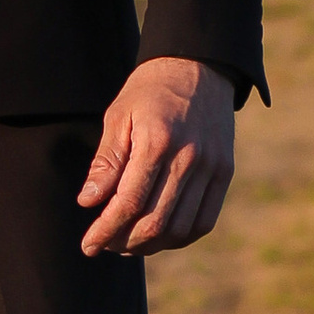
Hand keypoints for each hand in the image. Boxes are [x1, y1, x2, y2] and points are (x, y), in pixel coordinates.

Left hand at [77, 59, 233, 257]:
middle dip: (124, 242)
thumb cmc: (149, 92)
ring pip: (181, 228)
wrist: (198, 67)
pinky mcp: (225, 172)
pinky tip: (159, 236)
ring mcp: (212, 167)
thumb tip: (88, 202)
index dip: (105, 230)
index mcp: (157, 142)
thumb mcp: (118, 116)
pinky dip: (180, 237)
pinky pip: (205, 221)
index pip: (128, 202)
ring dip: (151, 244)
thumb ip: (106, 161)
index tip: (88, 246)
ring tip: (128, 242)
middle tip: (105, 244)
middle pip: (156, 221)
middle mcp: (189, 158)